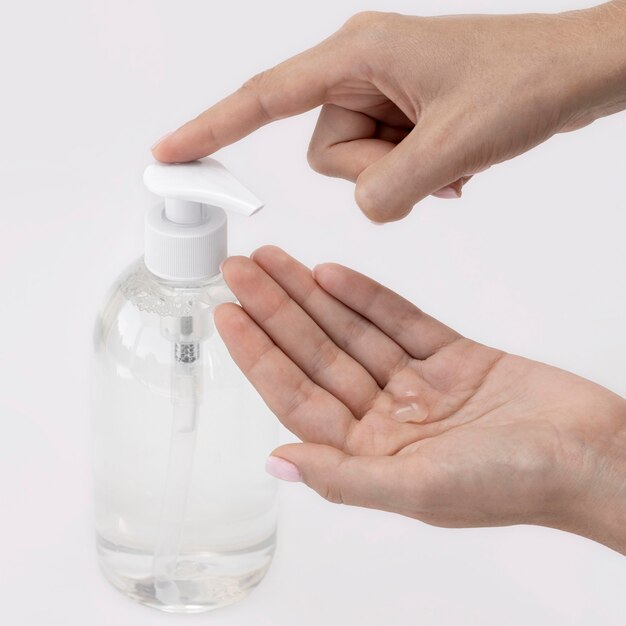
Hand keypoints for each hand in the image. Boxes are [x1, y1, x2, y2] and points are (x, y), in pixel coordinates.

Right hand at [153, 3, 625, 221]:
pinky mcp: (400, 114)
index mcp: (357, 56)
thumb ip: (391, 189)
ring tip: (448, 161)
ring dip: (400, 178)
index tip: (169, 154)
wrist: (575, 71)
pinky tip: (451, 163)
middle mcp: (360, 71)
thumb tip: (364, 207)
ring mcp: (380, 94)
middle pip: (325, 154)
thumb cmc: (525, 82)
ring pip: (355, 167)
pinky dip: (413, 177)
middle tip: (428, 159)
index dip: (211, 128)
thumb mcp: (453, 145)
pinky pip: (381, 165)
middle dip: (374, 173)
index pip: (264, 99)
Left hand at [215, 246, 625, 553]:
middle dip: (275, 310)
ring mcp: (417, 384)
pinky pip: (397, 320)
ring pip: (350, 330)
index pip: (297, 394)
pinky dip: (366, 296)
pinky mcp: (451, 357)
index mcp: (371, 454)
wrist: (596, 454)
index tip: (229, 314)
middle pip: (316, 353)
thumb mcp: (419, 491)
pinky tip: (331, 275)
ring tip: (275, 261)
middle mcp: (386, 418)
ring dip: (311, 296)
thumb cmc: (517, 483)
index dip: (259, 353)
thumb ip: (343, 477)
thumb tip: (277, 462)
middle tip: (239, 270)